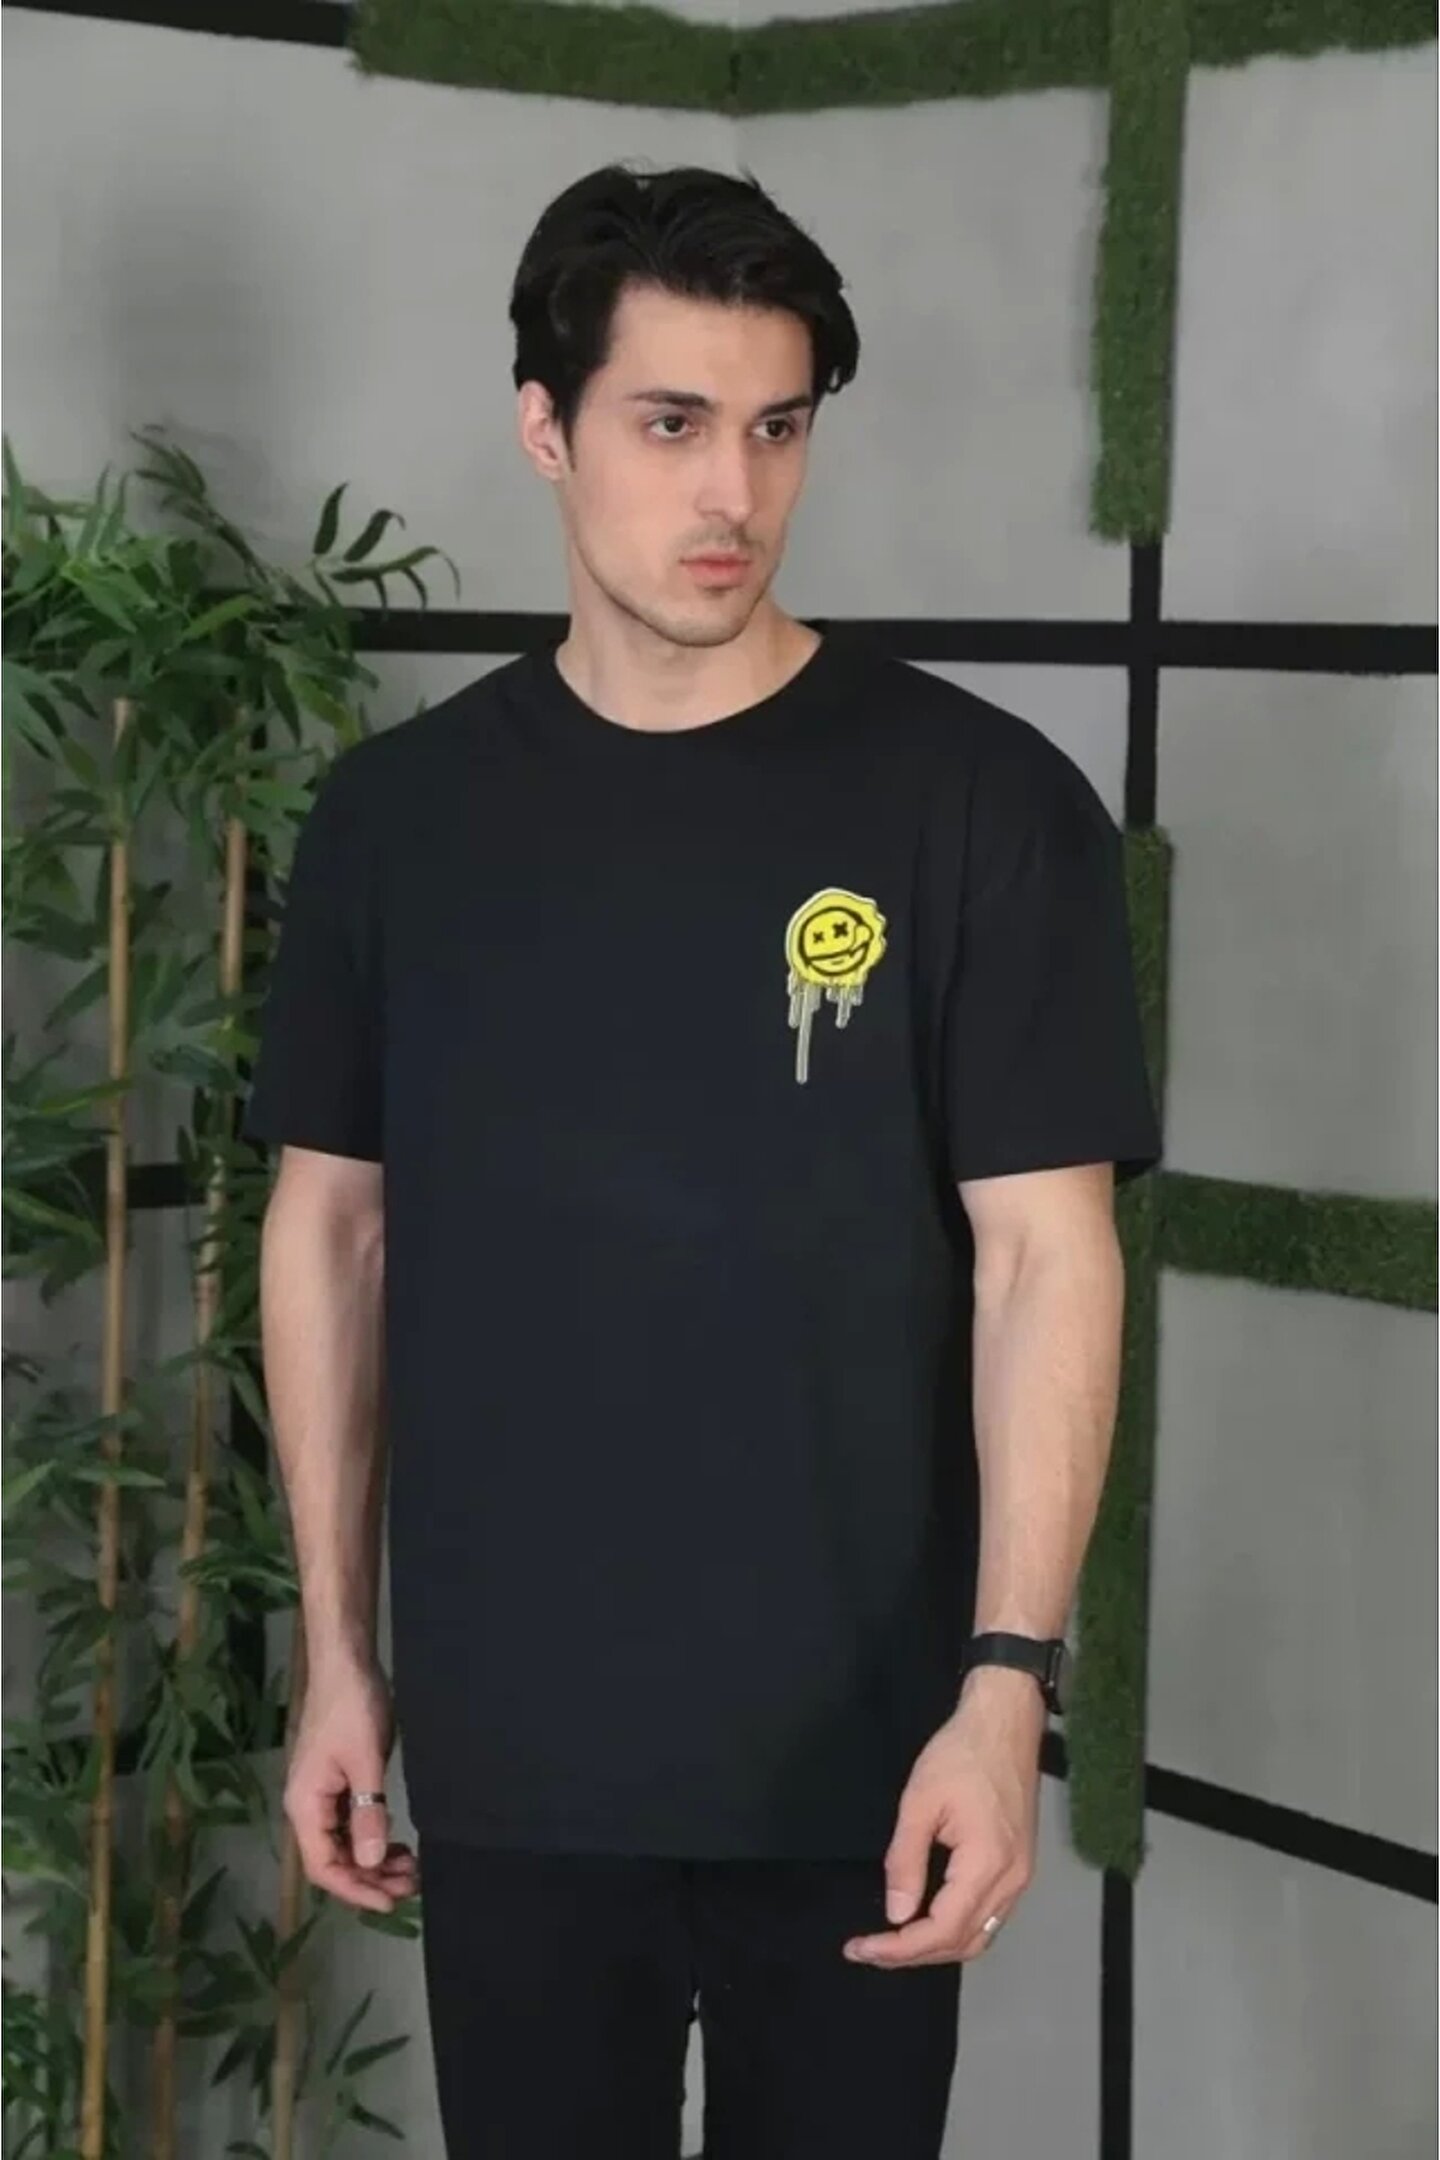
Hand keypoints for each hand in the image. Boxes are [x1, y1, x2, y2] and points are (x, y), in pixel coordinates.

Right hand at [283, 1656, 418, 1914]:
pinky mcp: (336, 1782)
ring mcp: (321, 1794)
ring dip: (373, 1860)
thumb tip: (370, 1863)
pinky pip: (351, 1823)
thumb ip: (368, 1811)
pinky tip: (395, 1842)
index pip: (324, 1867)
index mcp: (305, 1806)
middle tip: (410, 1884)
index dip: (356, 1890)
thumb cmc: (352, 1707)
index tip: (390, 1902)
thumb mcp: (365, 1760)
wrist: (345, 1663)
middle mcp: (307, 1806)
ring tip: (409, 1867)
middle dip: (370, 1878)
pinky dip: (372, 1837)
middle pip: (334, 1860)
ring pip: (344, 1844)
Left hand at [843, 1668, 1043, 1967]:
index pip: (942, 1930)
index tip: (862, 1948)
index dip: (900, 1948)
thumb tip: (896, 1914)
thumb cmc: (961, 1754)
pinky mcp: (1019, 1865)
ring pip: (980, 1935)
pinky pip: (990, 1916)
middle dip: (914, 1954)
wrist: (1005, 1722)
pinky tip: (928, 1919)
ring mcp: (1021, 1876)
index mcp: (988, 1865)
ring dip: (937, 1946)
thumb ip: (906, 1861)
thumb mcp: (920, 1802)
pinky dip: (957, 1928)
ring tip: (894, 1942)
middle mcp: (1012, 1882)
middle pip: (963, 1943)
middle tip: (870, 1950)